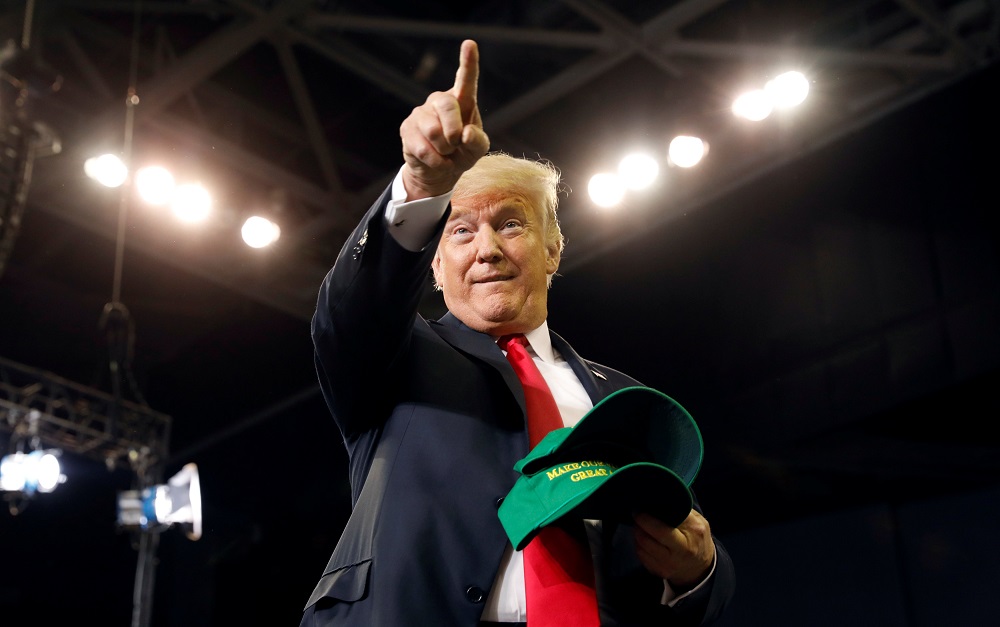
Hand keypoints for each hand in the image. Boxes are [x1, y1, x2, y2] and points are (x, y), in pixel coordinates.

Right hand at [400, 39, 489, 199]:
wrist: (439, 171)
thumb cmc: (462, 153)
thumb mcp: (477, 150)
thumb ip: (477, 141)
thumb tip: (464, 133)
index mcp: (462, 100)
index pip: (466, 79)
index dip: (468, 62)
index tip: (469, 43)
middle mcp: (440, 100)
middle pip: (447, 105)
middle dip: (454, 130)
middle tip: (456, 144)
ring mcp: (421, 113)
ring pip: (433, 130)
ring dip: (444, 150)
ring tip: (446, 153)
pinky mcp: (407, 128)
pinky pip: (423, 148)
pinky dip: (435, 161)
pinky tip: (436, 161)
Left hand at [632, 509, 715, 588]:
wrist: (701, 568)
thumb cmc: (698, 538)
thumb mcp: (698, 522)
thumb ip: (682, 511)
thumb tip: (660, 501)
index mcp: (692, 535)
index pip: (663, 526)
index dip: (647, 516)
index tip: (641, 507)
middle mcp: (680, 552)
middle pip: (647, 539)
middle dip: (639, 524)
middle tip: (636, 513)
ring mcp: (669, 565)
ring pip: (641, 547)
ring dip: (637, 533)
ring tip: (639, 524)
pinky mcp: (660, 572)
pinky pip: (641, 556)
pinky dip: (638, 544)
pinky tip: (643, 538)